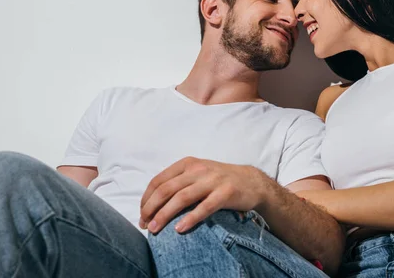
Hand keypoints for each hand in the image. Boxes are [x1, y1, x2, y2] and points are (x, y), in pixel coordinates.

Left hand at [139, 157, 268, 233]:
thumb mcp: (197, 174)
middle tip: (145, 225)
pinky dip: (190, 218)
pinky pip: (204, 207)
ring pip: (182, 198)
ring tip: (155, 229)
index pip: (159, 180)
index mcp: (187, 164)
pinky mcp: (226, 193)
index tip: (142, 215)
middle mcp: (198, 170)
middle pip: (167, 189)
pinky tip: (180, 229)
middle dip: (151, 208)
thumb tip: (153, 203)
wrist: (252, 181)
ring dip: (165, 215)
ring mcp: (212, 180)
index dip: (146, 199)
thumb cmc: (219, 180)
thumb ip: (178, 182)